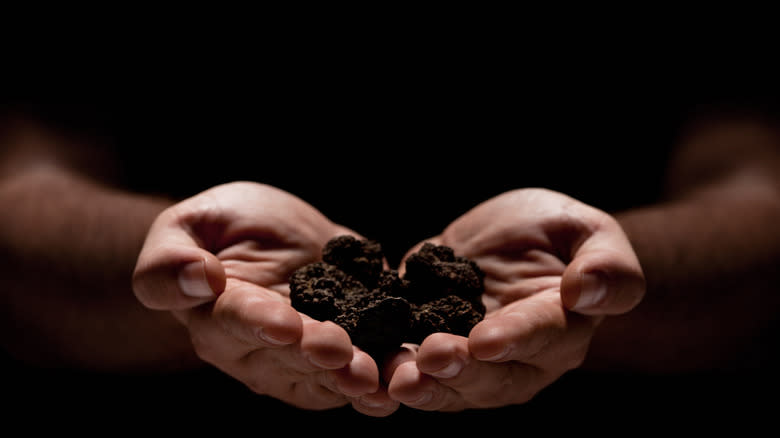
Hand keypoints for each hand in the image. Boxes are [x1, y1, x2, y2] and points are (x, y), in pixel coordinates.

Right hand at [132, 182, 397, 415]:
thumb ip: (171, 258)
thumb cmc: (220, 226)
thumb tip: (198, 279)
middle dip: (317, 355)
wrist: (267, 234)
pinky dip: (386, 371)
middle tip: (340, 352)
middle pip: (290, 357)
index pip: (236, 323)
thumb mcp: (187, 225)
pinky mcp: (348, 346)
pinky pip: (366, 365)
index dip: (260, 324)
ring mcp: (306, 356)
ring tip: (376, 378)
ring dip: (354, 379)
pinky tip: (406, 374)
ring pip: (329, 376)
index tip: (285, 324)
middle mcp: (261, 349)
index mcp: (218, 318)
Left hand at [386, 188, 644, 410]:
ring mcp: (468, 359)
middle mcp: (516, 358)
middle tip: (430, 358)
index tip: (486, 340)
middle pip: (491, 376)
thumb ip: (606, 265)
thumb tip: (587, 290)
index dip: (514, 338)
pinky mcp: (426, 345)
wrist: (509, 237)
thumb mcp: (589, 231)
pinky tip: (363, 370)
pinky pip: (407, 367)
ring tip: (395, 380)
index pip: (541, 336)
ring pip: (448, 386)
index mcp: (560, 328)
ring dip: (421, 386)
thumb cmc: (557, 232)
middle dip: (459, 370)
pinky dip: (385, 373)